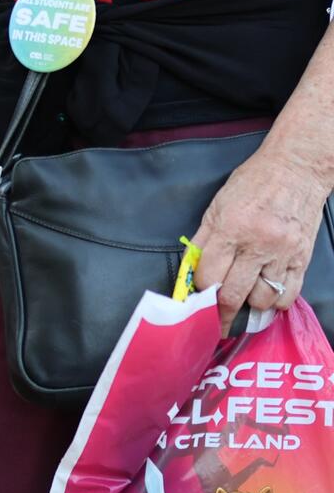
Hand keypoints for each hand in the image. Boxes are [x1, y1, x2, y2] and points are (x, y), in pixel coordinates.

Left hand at [192, 149, 327, 333]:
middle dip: (220, 314)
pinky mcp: (303, 256)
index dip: (200, 292)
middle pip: (233, 294)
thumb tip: (190, 272)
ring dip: (250, 307)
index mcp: (231, 229)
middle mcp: (257, 243)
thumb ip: (203, 241)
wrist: (297, 167)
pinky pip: (290, 293)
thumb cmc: (252, 183)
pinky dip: (277, 303)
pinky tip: (267, 299)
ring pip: (262, 299)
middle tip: (214, 325)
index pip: (209, 276)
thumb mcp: (216, 207)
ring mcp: (283, 252)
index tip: (197, 300)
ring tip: (243, 305)